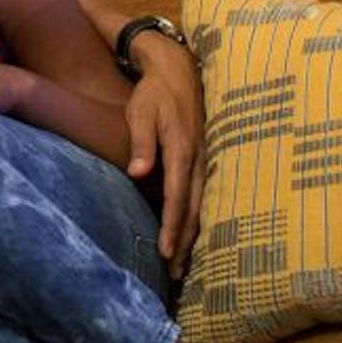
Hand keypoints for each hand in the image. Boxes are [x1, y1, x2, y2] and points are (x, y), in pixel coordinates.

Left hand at [121, 34, 206, 277]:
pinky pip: (201, 194)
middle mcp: (197, 160)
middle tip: (175, 272)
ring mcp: (203, 160)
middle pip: (193, 209)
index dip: (171, 227)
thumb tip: (138, 173)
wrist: (177, 69)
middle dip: (184, 242)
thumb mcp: (140, 113)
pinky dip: (197, 218)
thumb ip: (140, 143)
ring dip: (192, 235)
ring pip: (200, 205)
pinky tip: (191, 234)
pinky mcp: (202, 159)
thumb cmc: (153, 93)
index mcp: (181, 151)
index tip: (164, 251)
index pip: (176, 198)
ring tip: (182, 263)